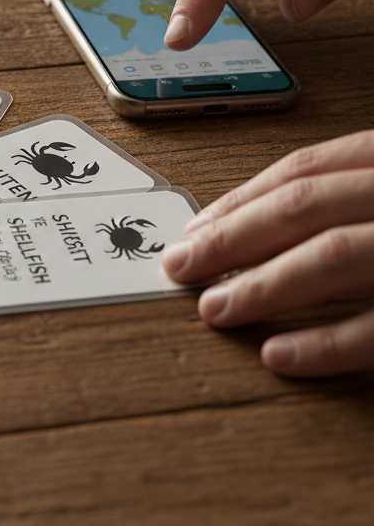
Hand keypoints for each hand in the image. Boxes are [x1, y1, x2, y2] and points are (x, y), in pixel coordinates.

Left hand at [161, 131, 373, 376]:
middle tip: (178, 268)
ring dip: (262, 285)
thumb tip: (251, 233)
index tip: (191, 230)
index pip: (303, 171)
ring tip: (212, 310)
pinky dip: (326, 343)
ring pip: (332, 254)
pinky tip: (278, 354)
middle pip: (303, 206)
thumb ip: (348, 199)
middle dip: (229, 239)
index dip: (237, 202)